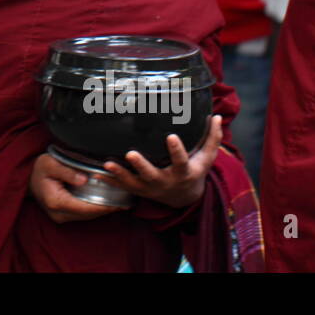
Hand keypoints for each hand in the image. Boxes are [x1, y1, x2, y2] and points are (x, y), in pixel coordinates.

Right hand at [29, 153, 120, 222]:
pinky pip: (82, 214)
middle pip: (88, 214)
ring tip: (120, 203)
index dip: (103, 207)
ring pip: (86, 216)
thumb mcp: (50, 163)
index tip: (119, 203)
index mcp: (56, 201)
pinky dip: (95, 209)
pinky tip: (107, 203)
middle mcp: (58, 213)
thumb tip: (84, 179)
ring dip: (102, 210)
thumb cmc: (39, 168)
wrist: (27, 177)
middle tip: (126, 203)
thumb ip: (67, 171)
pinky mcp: (63, 215)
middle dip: (107, 209)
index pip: (85, 207)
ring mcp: (60, 216)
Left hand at [100, 114, 223, 208]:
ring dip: (120, 174)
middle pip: (152, 175)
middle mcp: (165, 181)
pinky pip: (122, 187)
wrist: (184, 198)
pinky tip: (96, 173)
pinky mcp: (139, 190)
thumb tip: (218, 116)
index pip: (181, 161)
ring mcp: (150, 188)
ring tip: (107, 164)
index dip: (176, 150)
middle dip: (141, 166)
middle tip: (131, 153)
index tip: (171, 137)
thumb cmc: (194, 171)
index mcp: (183, 172)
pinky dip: (109, 181)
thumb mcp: (207, 158)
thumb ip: (213, 138)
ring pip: (133, 182)